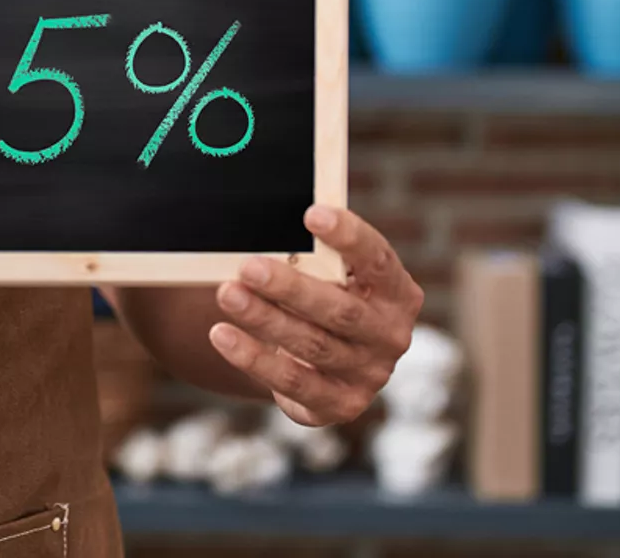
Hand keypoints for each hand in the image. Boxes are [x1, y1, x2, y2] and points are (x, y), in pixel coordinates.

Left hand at [211, 205, 424, 426]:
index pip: (378, 260)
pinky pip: (294, 384)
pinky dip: (255, 359)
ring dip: (266, 320)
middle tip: (249, 267)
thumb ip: (313, 254)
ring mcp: (369, 375)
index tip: (312, 214)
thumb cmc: (324, 295)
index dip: (349, 237)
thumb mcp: (328, 273)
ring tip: (228, 294)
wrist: (324, 361)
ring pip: (313, 346)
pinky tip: (223, 335)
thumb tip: (260, 221)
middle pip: (341, 310)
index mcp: (396, 292)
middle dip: (292, 288)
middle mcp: (390, 335)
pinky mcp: (339, 404)